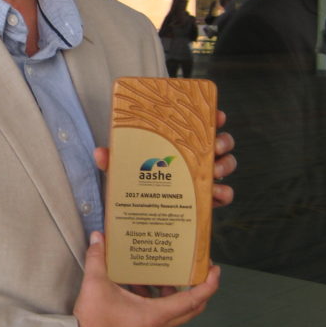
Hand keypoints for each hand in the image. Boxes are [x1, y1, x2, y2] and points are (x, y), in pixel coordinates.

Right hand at [74, 231, 220, 326]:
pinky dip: (155, 298)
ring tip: (159, 271)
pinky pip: (158, 314)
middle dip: (195, 288)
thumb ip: (98, 258)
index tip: (214, 269)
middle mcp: (159, 325)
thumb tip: (97, 236)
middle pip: (190, 308)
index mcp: (157, 314)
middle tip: (193, 269)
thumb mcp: (96, 284)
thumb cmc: (93, 320)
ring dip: (171, 292)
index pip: (194, 300)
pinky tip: (136, 284)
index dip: (208, 285)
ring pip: (174, 311)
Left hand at [93, 110, 235, 208]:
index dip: (213, 116)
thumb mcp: (123, 167)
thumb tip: (100, 152)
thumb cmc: (134, 180)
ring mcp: (203, 177)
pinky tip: (214, 194)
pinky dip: (224, 193)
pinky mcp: (206, 199)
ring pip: (226, 164)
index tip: (217, 115)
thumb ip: (113, 159)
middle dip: (222, 141)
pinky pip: (224, 194)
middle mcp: (195, 156)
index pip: (200, 123)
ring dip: (224, 165)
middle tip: (214, 147)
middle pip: (220, 142)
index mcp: (179, 142)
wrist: (140, 211)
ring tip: (213, 171)